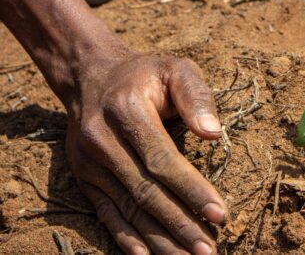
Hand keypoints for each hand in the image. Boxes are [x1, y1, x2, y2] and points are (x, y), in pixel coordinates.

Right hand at [65, 53, 227, 254]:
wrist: (91, 74)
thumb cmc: (145, 74)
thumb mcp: (176, 69)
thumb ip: (196, 96)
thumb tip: (213, 132)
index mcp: (127, 110)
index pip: (163, 160)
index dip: (192, 190)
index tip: (220, 214)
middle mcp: (102, 140)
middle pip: (145, 192)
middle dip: (180, 225)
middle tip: (210, 251)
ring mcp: (88, 162)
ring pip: (128, 209)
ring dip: (160, 240)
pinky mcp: (83, 177)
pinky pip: (106, 214)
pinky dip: (127, 239)